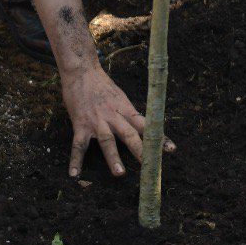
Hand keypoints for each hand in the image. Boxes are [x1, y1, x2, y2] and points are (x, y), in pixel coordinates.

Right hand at [60, 63, 172, 177]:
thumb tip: (143, 128)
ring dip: (113, 157)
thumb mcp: (120, 97)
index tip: (171, 150)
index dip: (158, 137)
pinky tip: (74, 174)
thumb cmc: (102, 85)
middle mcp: (113, 115)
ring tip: (120, 173)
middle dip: (140, 150)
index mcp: (125, 109)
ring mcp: (96, 121)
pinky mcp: (80, 124)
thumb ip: (129, 114)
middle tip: (149, 165)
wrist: (81, 70)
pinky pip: (78, 145)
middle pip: (129, 134)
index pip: (145, 125)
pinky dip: (76, 160)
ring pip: (106, 140)